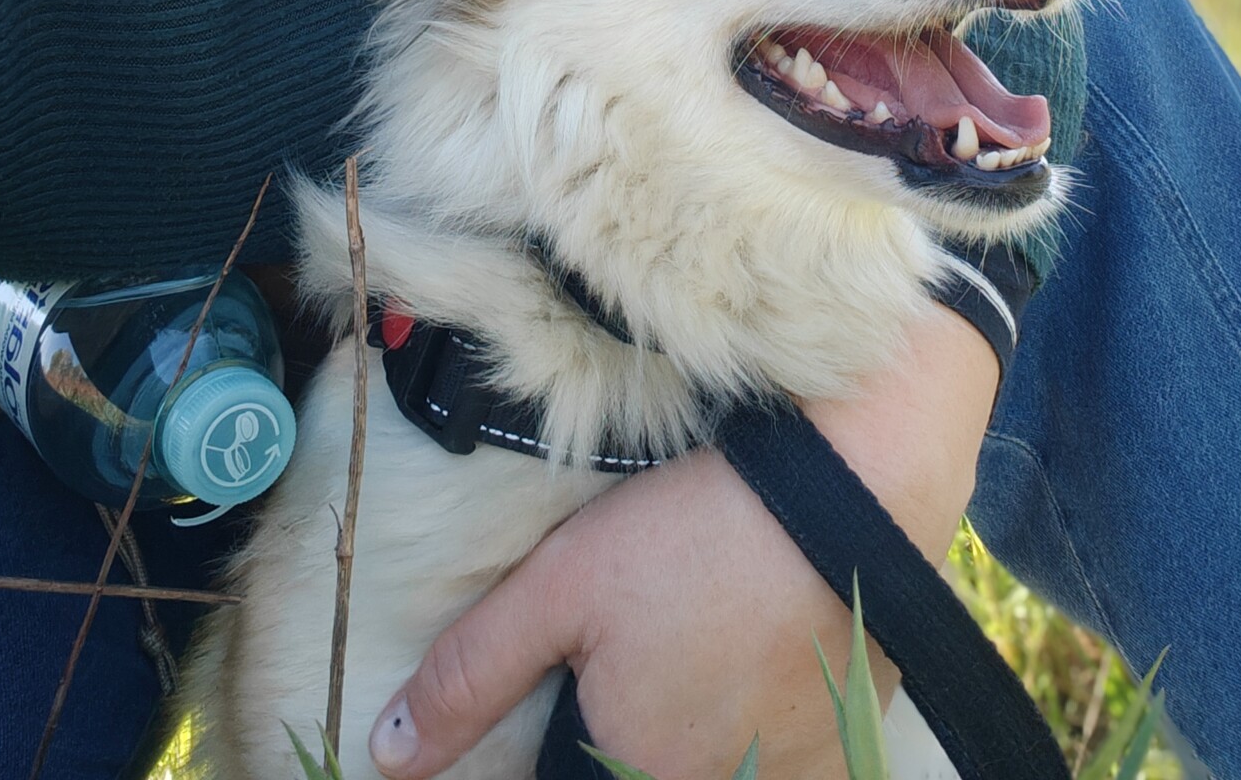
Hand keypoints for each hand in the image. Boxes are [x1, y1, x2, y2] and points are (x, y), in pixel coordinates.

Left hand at [367, 304, 998, 779]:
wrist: (853, 490)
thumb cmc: (693, 534)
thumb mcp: (559, 588)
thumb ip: (469, 677)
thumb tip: (387, 760)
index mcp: (630, 775)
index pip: (562, 778)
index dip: (560, 731)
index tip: (580, 672)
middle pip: (637, 769)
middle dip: (622, 727)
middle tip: (649, 630)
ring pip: (711, 765)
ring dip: (690, 729)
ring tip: (701, 634)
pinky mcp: (846, 751)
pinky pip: (780, 765)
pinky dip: (757, 727)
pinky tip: (754, 654)